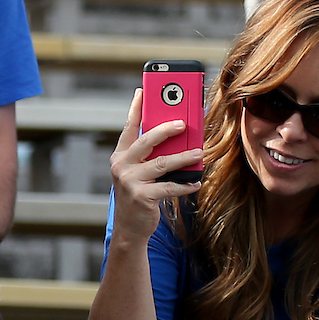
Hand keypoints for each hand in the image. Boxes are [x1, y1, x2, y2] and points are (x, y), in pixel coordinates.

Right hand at [107, 89, 201, 250]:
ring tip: (198, 152)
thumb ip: (151, 155)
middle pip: (146, 140)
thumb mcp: (138, 173)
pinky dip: (185, 184)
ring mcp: (130, 182)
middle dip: (166, 129)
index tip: (143, 91)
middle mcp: (121, 166)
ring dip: (184, 157)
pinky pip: (170, 186)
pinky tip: (195, 182)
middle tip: (184, 123)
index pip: (128, 128)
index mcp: (120, 157)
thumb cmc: (138, 196)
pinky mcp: (142, 197)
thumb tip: (178, 136)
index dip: (135, 109)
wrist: (129, 229)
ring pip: (162, 163)